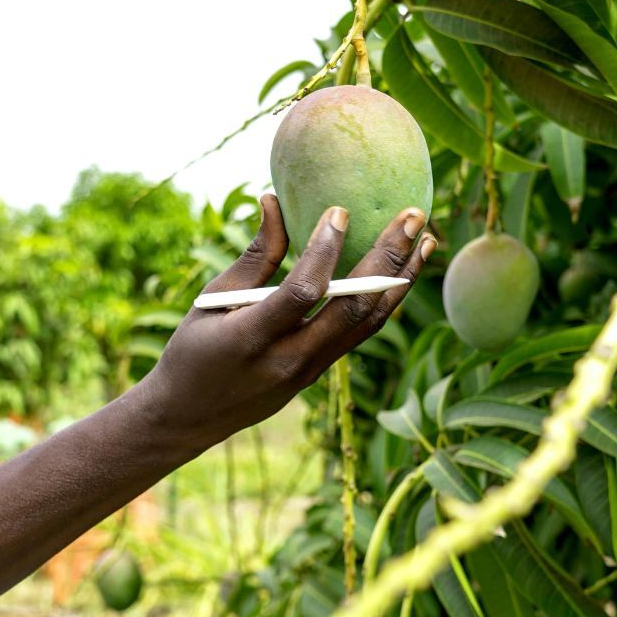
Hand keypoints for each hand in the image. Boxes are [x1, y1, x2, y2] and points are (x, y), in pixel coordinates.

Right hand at [138, 194, 434, 447]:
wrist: (189, 416)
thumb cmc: (193, 349)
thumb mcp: (212, 300)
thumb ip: (254, 256)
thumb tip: (274, 199)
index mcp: (251, 338)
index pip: (302, 293)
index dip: (324, 251)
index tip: (340, 211)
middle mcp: (288, 360)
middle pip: (353, 308)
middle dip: (388, 258)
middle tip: (413, 215)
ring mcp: (308, 372)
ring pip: (367, 325)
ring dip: (400, 280)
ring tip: (426, 239)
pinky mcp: (317, 375)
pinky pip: (359, 334)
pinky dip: (383, 300)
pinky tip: (399, 271)